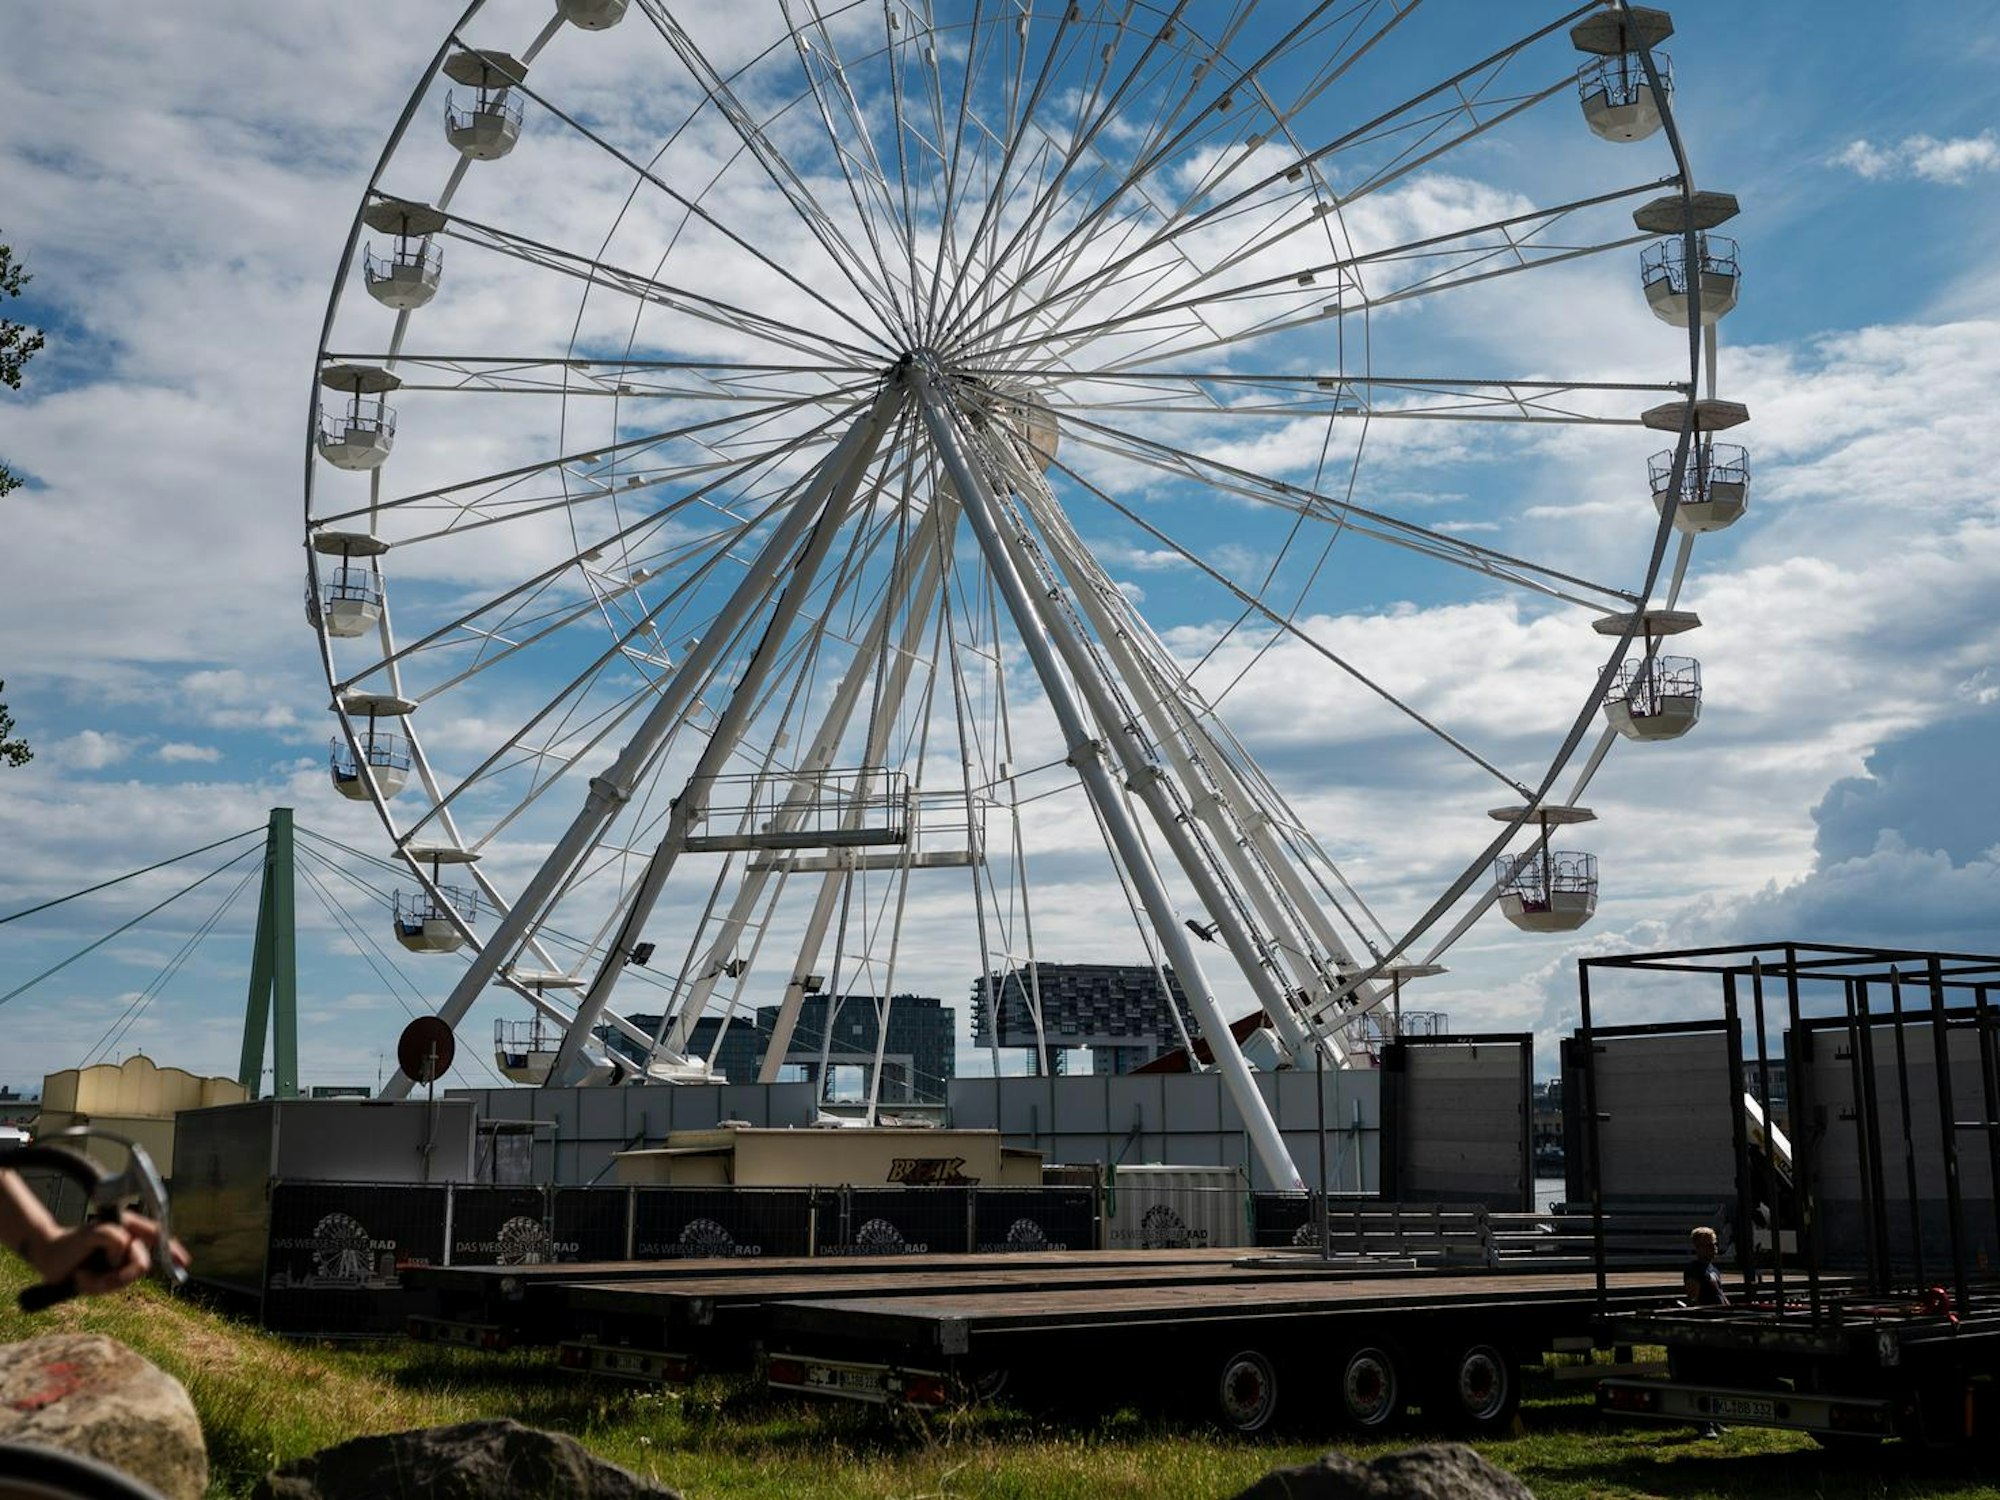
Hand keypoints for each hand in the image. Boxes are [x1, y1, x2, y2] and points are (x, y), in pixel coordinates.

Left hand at [28, 1212, 188, 1297]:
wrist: (47, 1257)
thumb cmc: (69, 1242)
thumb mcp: (93, 1233)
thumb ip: (113, 1237)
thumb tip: (126, 1250)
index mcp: (128, 1228)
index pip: (156, 1236)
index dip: (171, 1249)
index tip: (183, 1262)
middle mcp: (127, 1245)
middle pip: (142, 1263)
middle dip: (122, 1273)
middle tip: (101, 1271)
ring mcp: (118, 1262)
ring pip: (126, 1279)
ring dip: (102, 1282)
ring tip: (83, 1276)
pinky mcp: (108, 1277)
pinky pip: (112, 1288)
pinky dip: (95, 1287)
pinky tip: (82, 1280)